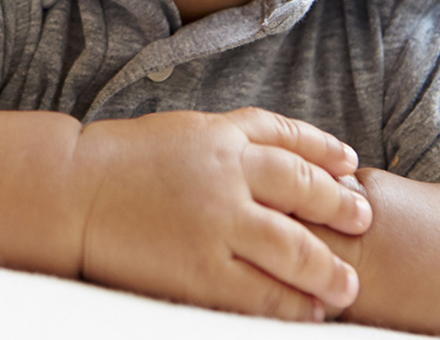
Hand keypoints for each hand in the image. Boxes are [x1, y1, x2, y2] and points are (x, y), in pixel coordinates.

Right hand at [71, 107, 370, 320]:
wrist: (75, 190)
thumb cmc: (129, 158)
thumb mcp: (187, 129)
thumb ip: (236, 137)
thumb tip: (287, 157)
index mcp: (222, 135)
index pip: (291, 139)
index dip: (327, 151)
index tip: (351, 164)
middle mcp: (227, 174)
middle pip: (303, 191)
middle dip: (340, 207)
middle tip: (364, 220)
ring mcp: (216, 223)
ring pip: (293, 249)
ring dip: (327, 268)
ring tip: (347, 285)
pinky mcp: (200, 269)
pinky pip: (259, 293)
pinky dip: (289, 304)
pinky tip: (307, 311)